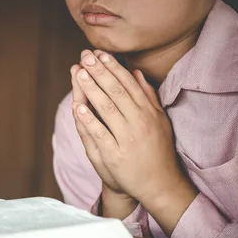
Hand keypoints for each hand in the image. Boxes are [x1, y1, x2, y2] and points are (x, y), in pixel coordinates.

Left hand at [70, 49, 186, 205]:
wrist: (158, 184)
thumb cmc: (157, 151)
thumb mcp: (159, 121)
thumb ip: (148, 97)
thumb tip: (137, 73)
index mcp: (148, 113)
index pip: (128, 84)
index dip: (113, 67)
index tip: (100, 53)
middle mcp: (139, 123)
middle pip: (116, 92)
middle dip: (100, 72)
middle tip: (86, 56)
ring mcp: (126, 138)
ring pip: (107, 109)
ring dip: (91, 89)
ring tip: (79, 73)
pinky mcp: (114, 155)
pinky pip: (99, 134)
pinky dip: (88, 120)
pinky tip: (78, 107)